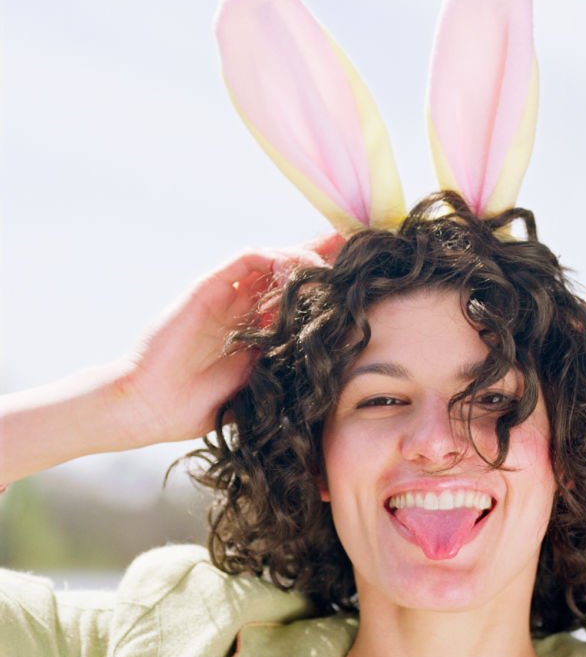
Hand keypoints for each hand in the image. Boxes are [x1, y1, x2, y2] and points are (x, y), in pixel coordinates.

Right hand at [111, 233, 341, 447]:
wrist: (149, 407)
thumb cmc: (202, 407)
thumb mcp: (263, 389)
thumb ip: (294, 375)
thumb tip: (343, 381)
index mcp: (262, 329)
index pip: (303, 299)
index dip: (330, 288)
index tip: (364, 281)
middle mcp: (248, 305)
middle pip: (294, 271)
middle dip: (327, 259)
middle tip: (360, 249)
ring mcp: (230, 292)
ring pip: (276, 258)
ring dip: (307, 256)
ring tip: (333, 261)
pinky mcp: (211, 285)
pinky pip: (249, 258)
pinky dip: (277, 256)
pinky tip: (298, 267)